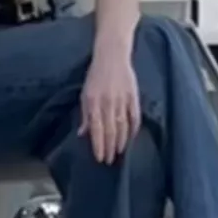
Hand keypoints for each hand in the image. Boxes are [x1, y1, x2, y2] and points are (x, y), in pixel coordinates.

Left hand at [79, 46, 140, 163]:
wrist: (112, 56)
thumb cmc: (95, 76)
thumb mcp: (84, 94)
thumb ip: (84, 114)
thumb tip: (82, 134)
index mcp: (93, 102)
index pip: (96, 129)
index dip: (98, 145)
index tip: (100, 158)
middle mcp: (107, 103)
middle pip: (110, 131)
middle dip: (110, 148)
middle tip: (110, 161)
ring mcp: (122, 100)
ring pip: (123, 126)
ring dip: (122, 142)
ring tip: (120, 153)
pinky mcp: (133, 97)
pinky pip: (135, 117)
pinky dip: (133, 129)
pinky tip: (131, 138)